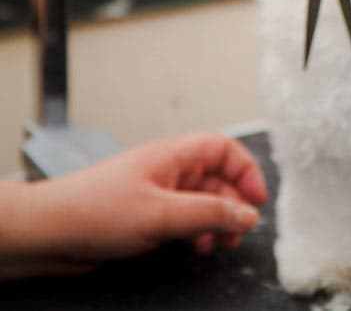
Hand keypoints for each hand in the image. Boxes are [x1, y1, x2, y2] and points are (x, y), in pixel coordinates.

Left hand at [3, 132, 267, 278]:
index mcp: (174, 155)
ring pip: (203, 202)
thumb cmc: (92, 211)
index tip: (256, 200)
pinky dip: (196, 232)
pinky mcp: (147, 216)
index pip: (224, 150)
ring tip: (216, 245)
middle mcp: (168, 170)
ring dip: (215, 223)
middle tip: (237, 232)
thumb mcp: (161, 214)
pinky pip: (185, 219)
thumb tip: (247, 214)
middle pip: (218, 179)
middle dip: (232, 206)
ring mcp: (158, 193)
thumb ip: (209, 213)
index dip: (245, 171)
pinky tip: (195, 247)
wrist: (47, 233)